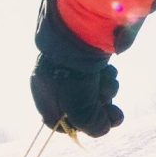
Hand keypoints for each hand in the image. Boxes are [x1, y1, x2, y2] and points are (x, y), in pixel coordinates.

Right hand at [30, 0, 123, 137]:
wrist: (84, 28)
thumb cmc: (76, 70)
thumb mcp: (81, 106)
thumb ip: (91, 124)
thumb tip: (104, 128)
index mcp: (44, 91)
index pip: (56, 121)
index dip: (77, 128)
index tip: (94, 127)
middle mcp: (56, 79)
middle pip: (80, 107)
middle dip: (98, 108)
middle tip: (111, 108)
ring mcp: (72, 67)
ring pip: (94, 91)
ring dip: (105, 91)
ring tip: (108, 81)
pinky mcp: (87, 56)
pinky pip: (99, 76)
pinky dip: (106, 77)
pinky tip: (109, 71)